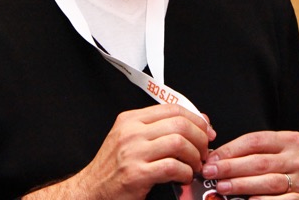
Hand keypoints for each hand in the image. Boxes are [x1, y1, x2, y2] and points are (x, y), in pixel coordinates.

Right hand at [23, 103, 215, 199]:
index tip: (207, 131)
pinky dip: (185, 172)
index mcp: (131, 120)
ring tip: (195, 165)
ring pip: (179, 143)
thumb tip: (197, 122)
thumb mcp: (130, 139)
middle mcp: (131, 132)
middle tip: (204, 151)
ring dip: (194, 156)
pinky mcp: (136, 174)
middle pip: (179, 124)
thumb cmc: (113, 167)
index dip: (196, 119)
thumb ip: (158, 129)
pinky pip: (172, 167)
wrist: (91, 190)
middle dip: (200, 138)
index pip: (172, 109)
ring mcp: (133, 152)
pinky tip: (183, 176)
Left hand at [200, 131, 298, 198]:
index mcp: (288, 140)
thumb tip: (213, 158)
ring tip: (221, 187)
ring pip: (268, 181)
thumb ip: (247, 151)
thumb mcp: (269, 153)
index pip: (254, 141)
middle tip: (210, 173)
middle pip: (259, 162)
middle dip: (231, 167)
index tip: (211, 159)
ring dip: (241, 185)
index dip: (230, 149)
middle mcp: (298, 159)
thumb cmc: (279, 169)